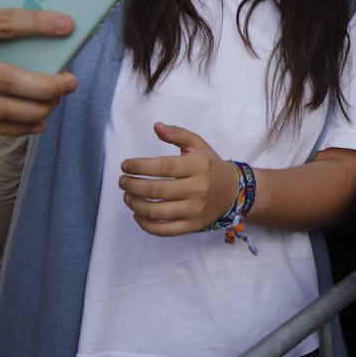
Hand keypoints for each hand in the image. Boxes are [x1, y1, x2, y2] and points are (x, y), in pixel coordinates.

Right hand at [0, 2, 76, 134]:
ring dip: (34, 111)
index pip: (2, 23)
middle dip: (44, 86)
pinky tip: (36, 123)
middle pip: (3, 79)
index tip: (68, 25)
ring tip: (57, 102)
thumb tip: (41, 35)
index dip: (38, 25)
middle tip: (71, 82)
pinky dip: (15, 128)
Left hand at [120, 124, 240, 236]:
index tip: (125, 165)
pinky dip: (146, 224)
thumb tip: (156, 126)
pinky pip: (164, 230)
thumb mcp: (198, 145)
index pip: (163, 167)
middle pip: (157, 190)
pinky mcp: (193, 226)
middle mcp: (198, 189)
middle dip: (132, 185)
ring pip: (157, 211)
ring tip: (127, 196)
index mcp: (198, 166)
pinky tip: (137, 214)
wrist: (233, 192)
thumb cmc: (210, 166)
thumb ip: (178, 134)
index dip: (140, 166)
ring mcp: (195, 210)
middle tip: (122, 181)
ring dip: (135, 204)